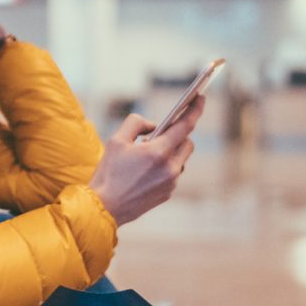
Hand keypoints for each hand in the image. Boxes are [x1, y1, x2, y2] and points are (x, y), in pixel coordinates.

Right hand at [87, 96, 200, 225]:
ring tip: (147, 154)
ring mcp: (171, 182)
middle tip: (159, 133)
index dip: (195, 110)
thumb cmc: (109, 173)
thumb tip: (152, 125)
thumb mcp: (116, 140)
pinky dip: (165, 166)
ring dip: (171, 151)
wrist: (104, 208)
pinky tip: (145, 170)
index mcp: (158, 152)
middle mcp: (170, 168)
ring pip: (181, 159)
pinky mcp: (168, 193)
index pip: (185, 126)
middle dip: (178, 134)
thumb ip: (136, 123)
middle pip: (188, 143)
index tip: (200, 98)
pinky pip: (173, 173)